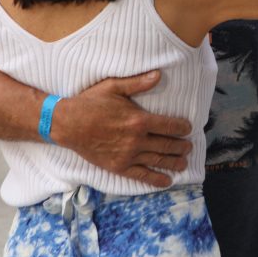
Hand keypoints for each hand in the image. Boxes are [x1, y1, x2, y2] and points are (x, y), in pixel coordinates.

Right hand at [52, 71, 192, 186]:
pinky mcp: (118, 166)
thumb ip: (138, 83)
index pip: (170, 126)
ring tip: (183, 163)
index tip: (189, 129)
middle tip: (190, 147)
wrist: (67, 124)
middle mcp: (136, 139)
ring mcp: (128, 155)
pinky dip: (156, 179)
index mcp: (139, 119)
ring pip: (158, 160)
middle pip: (167, 145)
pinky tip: (167, 181)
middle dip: (182, 147)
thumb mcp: (114, 87)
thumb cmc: (90, 102)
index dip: (182, 128)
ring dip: (174, 163)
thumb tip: (158, 75)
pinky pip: (141, 175)